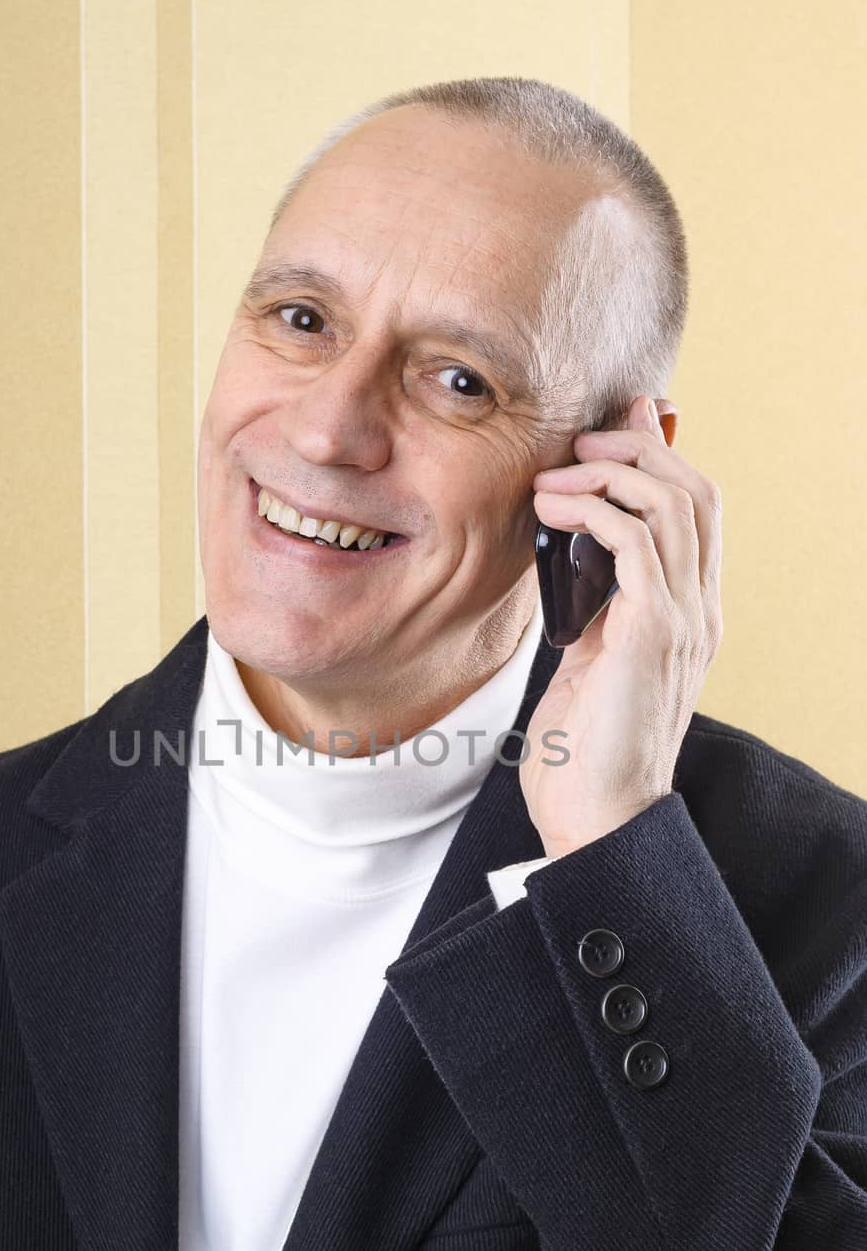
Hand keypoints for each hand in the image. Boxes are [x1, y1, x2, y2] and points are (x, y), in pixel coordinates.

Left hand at [519, 395, 722, 858]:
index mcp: (689, 611)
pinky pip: (639, 542)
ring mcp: (685, 619)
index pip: (695, 508)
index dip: (657, 457)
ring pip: (673, 503)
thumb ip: (591, 598)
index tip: (605, 434)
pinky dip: (594, 511)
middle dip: (637, 450)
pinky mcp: (655, 633)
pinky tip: (550, 511)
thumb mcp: (587, 653)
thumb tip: (570, 544)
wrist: (596, 817)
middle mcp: (700, 608)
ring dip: (610, 474)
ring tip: (553, 478)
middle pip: (695, 490)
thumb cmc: (582, 747)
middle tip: (577, 445)